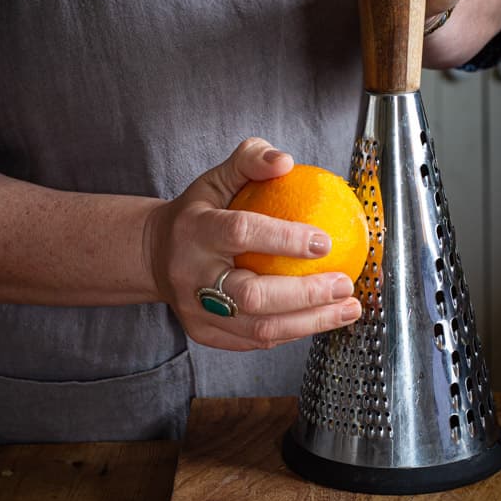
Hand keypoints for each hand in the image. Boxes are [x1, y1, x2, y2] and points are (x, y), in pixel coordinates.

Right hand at [144, 138, 361, 350]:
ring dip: (311, 321)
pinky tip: (320, 318)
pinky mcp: (204, 333)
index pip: (241, 232)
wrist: (154, 255)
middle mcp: (191, 275)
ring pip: (259, 328)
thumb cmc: (198, 213)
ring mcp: (195, 310)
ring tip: (347, 308)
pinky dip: (293, 331)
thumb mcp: (217, 178)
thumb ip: (250, 160)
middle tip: (343, 284)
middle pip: (252, 295)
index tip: (326, 240)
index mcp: (194, 230)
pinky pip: (255, 340)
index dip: (285, 239)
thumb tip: (285, 162)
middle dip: (306, 294)